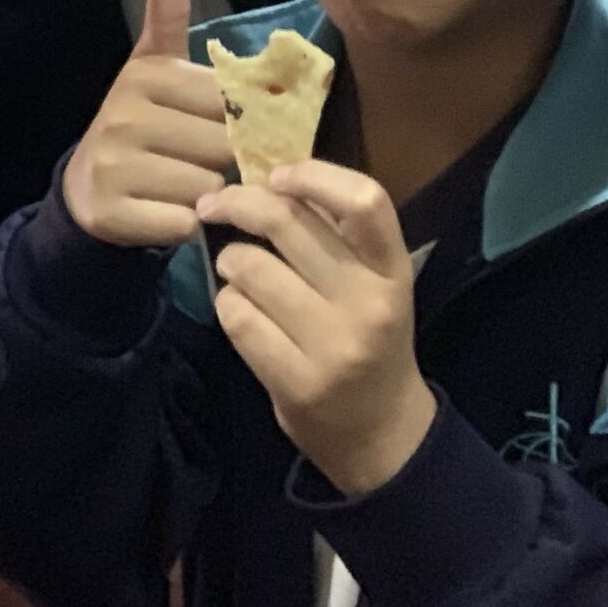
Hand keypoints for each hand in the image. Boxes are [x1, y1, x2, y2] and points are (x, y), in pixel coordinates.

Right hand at [63, 0, 233, 247]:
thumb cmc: (140, 123)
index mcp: (145, 75)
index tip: (212, 128)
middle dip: (219, 161)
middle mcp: (125, 115)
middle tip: (191, 160)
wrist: (87, 189)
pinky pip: (183, 223)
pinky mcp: (112, 213)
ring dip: (202, 195)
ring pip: (207, 187)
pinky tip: (161, 213)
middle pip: (222, 146)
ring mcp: (115, 166)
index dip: (233, 123)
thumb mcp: (153, 66)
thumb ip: (169, 16)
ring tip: (174, 186)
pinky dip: (182, 225)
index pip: (229, 103)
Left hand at [197, 161, 435, 496]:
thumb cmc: (370, 339)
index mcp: (393, 270)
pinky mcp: (297, 383)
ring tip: (236, 269)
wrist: (380, 433)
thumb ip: (335, 235)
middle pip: (288, 223)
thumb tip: (268, 180)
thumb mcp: (374, 283)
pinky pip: (237, 318)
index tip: (276, 176)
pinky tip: (239, 309)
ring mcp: (334, 347)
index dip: (314, 174)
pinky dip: (227, 304)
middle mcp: (369, 303)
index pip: (366, 201)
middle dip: (238, 202)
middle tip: (214, 203)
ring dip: (230, 260)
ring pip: (251, 268)